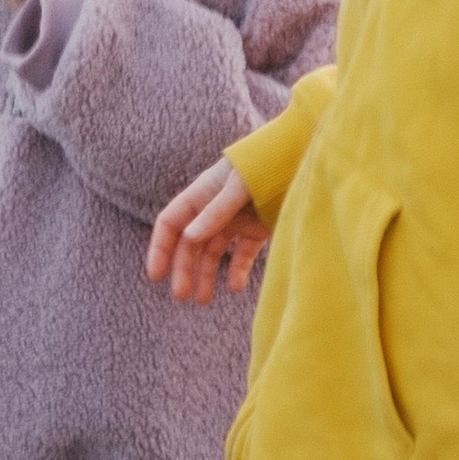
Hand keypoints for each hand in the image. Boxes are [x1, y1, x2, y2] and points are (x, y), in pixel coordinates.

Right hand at [150, 158, 268, 305]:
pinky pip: (241, 255)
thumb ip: (216, 211)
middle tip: (182, 297)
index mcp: (201, 194)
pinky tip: (234, 287)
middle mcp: (213, 209)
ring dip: (205, 276)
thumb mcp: (238, 186)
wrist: (301, 159)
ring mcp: (234, 220)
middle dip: (183, 270)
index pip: (170, 224)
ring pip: (212, 253)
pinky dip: (237, 271)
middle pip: (189, 244)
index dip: (160, 249)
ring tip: (204, 300)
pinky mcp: (256, 229)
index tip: (156, 276)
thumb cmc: (267, 164)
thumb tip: (189, 239)